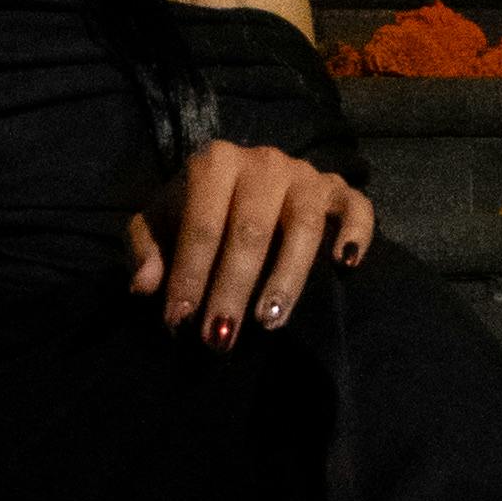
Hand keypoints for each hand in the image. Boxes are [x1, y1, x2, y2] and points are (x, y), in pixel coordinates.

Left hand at [125, 137, 376, 343]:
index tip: (179, 321)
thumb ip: (145, 250)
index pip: (202, 225)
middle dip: (232, 288)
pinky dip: (356, 234)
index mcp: (215, 163)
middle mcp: (263, 163)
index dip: (189, 275)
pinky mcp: (337, 190)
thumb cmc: (193, 211)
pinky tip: (346, 266)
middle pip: (251, 231)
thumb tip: (144, 286)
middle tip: (221, 337)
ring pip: (303, 226)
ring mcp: (305, 175)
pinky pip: (357, 207)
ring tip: (270, 321)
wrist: (236, 185)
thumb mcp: (158, 225)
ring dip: (287, 277)